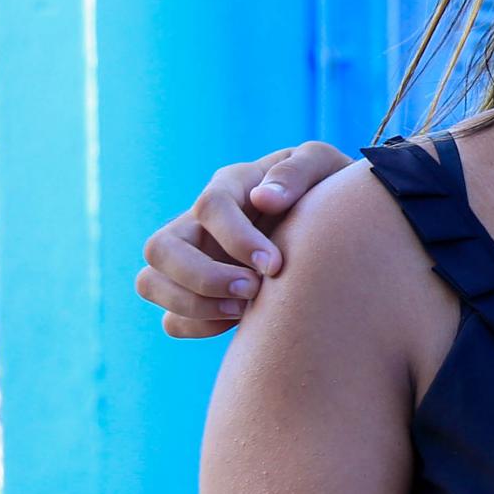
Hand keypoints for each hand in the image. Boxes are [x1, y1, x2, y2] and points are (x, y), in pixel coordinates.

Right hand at [136, 141, 354, 335]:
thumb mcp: (325, 167)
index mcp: (231, 185)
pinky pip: (172, 320)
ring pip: (151, 282)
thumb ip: (297, 171)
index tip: (274, 265)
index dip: (236, 239)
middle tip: (252, 291)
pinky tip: (244, 321)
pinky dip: (199, 326)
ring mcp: (192, 259)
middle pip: (160, 248)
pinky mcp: (198, 295)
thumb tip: (263, 198)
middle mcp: (200, 223)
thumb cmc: (330, 192)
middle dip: (202, 277)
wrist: (342, 231)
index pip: (209, 207)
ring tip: (246, 310)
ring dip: (193, 304)